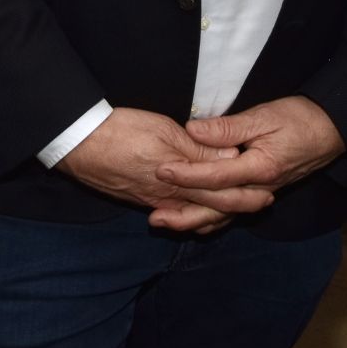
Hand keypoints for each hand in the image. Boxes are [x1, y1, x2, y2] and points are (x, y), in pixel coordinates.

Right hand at [56, 107, 273, 232]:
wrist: (80, 144)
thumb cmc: (123, 131)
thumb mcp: (167, 131)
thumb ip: (200, 148)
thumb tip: (232, 154)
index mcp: (180, 181)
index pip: (221, 193)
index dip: (245, 194)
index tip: (266, 192)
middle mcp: (170, 198)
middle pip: (211, 210)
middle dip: (238, 207)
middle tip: (261, 204)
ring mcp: (153, 201)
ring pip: (192, 215)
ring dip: (216, 215)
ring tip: (233, 210)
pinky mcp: (139, 199)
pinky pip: (174, 213)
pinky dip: (191, 216)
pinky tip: (194, 211)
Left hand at [157, 95, 345, 222]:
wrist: (332, 131)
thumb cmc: (299, 119)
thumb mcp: (264, 116)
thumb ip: (228, 128)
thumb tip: (192, 130)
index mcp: (260, 169)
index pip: (215, 177)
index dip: (186, 174)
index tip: (161, 170)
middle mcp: (259, 188)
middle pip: (216, 209)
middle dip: (184, 214)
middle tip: (153, 216)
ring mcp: (260, 193)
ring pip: (223, 216)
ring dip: (193, 221)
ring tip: (165, 222)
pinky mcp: (259, 192)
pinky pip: (231, 212)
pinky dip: (210, 218)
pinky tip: (192, 217)